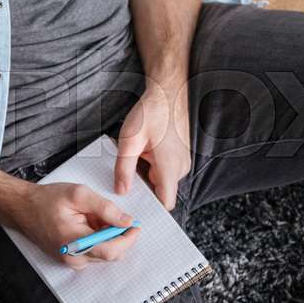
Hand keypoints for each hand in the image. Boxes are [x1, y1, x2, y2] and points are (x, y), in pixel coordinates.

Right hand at [14, 181, 141, 269]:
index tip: (135, 226)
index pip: (111, 250)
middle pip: (111, 254)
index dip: (128, 239)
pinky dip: (99, 240)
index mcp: (74, 241)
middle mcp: (73, 257)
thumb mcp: (79, 194)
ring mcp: (71, 262)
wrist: (23, 208)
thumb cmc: (47, 200)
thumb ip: (105, 208)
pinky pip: (95, 254)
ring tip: (93, 218)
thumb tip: (126, 221)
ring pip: (104, 254)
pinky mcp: (71, 261)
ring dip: (107, 237)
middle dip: (118, 236)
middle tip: (112, 216)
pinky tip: (88, 226)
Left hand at [113, 77, 190, 209]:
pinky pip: (165, 169)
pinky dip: (153, 166)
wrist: (168, 93)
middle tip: (125, 181)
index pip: (166, 203)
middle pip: (161, 192)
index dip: (151, 209)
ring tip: (135, 159)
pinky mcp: (180, 155)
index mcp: (169, 167)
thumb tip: (122, 190)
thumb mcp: (130, 141)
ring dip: (148, 175)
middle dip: (144, 189)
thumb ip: (124, 169)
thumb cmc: (151, 113)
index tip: (135, 209)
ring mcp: (182, 161)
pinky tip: (144, 153)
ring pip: (162, 180)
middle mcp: (180, 167)